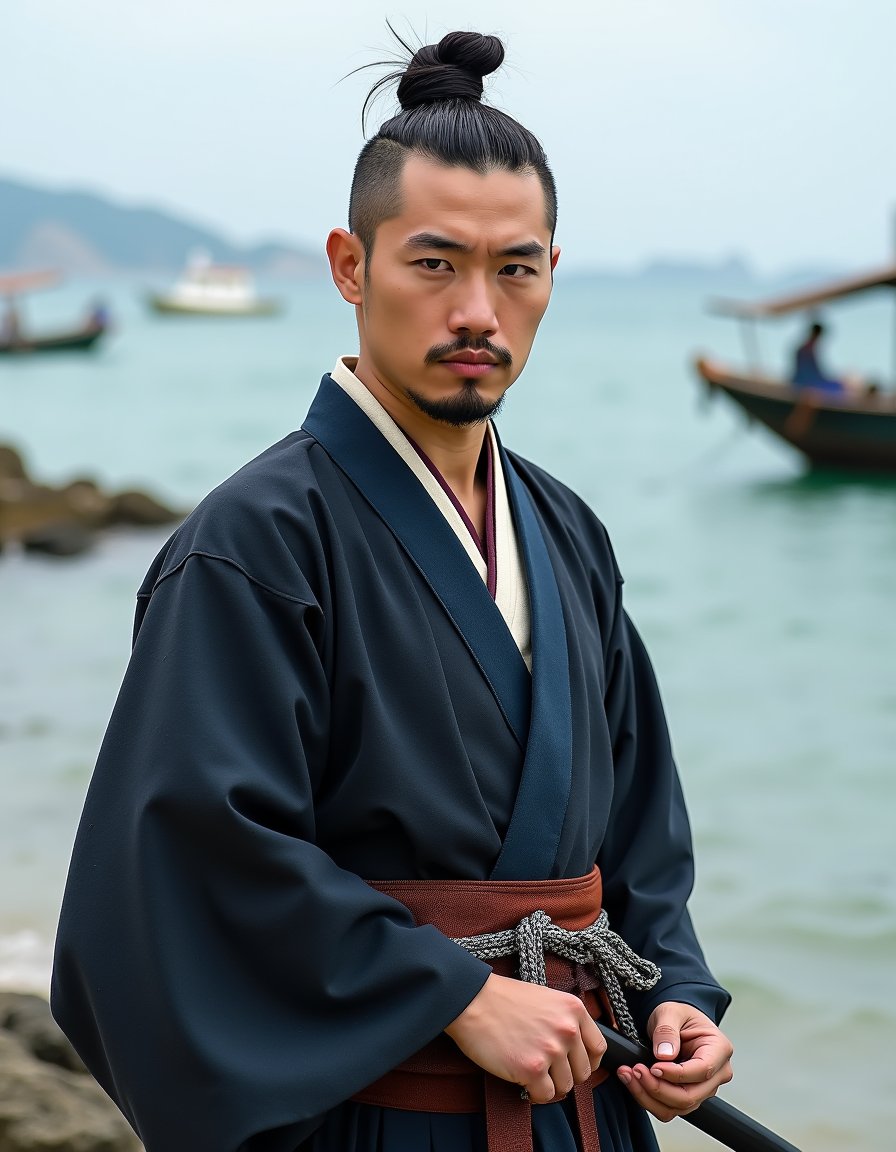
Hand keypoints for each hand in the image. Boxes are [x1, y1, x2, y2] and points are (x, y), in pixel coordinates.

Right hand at [444, 973, 605, 1103]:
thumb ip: (565, 1020)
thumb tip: (576, 1049)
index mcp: (573, 1009)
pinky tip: (524, 1082)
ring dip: (549, 1085)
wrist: (472, 1000)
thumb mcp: (545, 999)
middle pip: (583, 1072)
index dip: (587, 1061)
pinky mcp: (532, 1069)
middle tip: (547, 1070)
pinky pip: (545, 1095)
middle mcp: (567, 1029)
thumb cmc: (504, 999)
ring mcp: (551, 1050)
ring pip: (565, 1087)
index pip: (598, 1048)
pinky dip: (535, 1093)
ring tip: (532, 1074)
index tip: (574, 1065)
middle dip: (565, 1075)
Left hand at [616, 1002, 732, 1122]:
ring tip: (629, 1075)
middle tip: (636, 1070)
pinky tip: (634, 1082)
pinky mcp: (688, 1096)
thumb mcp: (670, 1012)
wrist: (675, 1022)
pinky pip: (669, 1108)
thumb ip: (667, 1031)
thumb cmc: (678, 1015)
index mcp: (719, 1049)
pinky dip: (648, 1099)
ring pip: (678, 1107)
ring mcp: (703, 1088)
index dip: (676, 1073)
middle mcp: (717, 1073)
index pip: (702, 1070)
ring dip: (649, 1096)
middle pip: (690, 1095)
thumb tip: (664, 1055)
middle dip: (658, 1088)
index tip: (653, 1067)